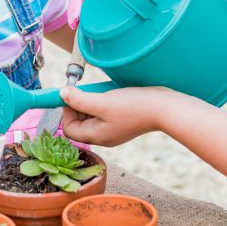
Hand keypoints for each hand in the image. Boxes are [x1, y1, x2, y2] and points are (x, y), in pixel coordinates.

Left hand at [59, 85, 176, 146]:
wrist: (164, 107)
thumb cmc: (134, 107)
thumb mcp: (103, 102)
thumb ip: (80, 100)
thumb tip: (62, 94)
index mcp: (96, 136)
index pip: (69, 129)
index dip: (66, 111)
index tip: (71, 94)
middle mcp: (103, 135)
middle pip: (79, 122)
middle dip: (78, 104)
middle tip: (86, 90)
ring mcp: (113, 128)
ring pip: (92, 114)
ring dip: (92, 100)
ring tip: (101, 92)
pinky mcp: (122, 119)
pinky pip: (105, 111)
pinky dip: (103, 100)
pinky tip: (112, 93)